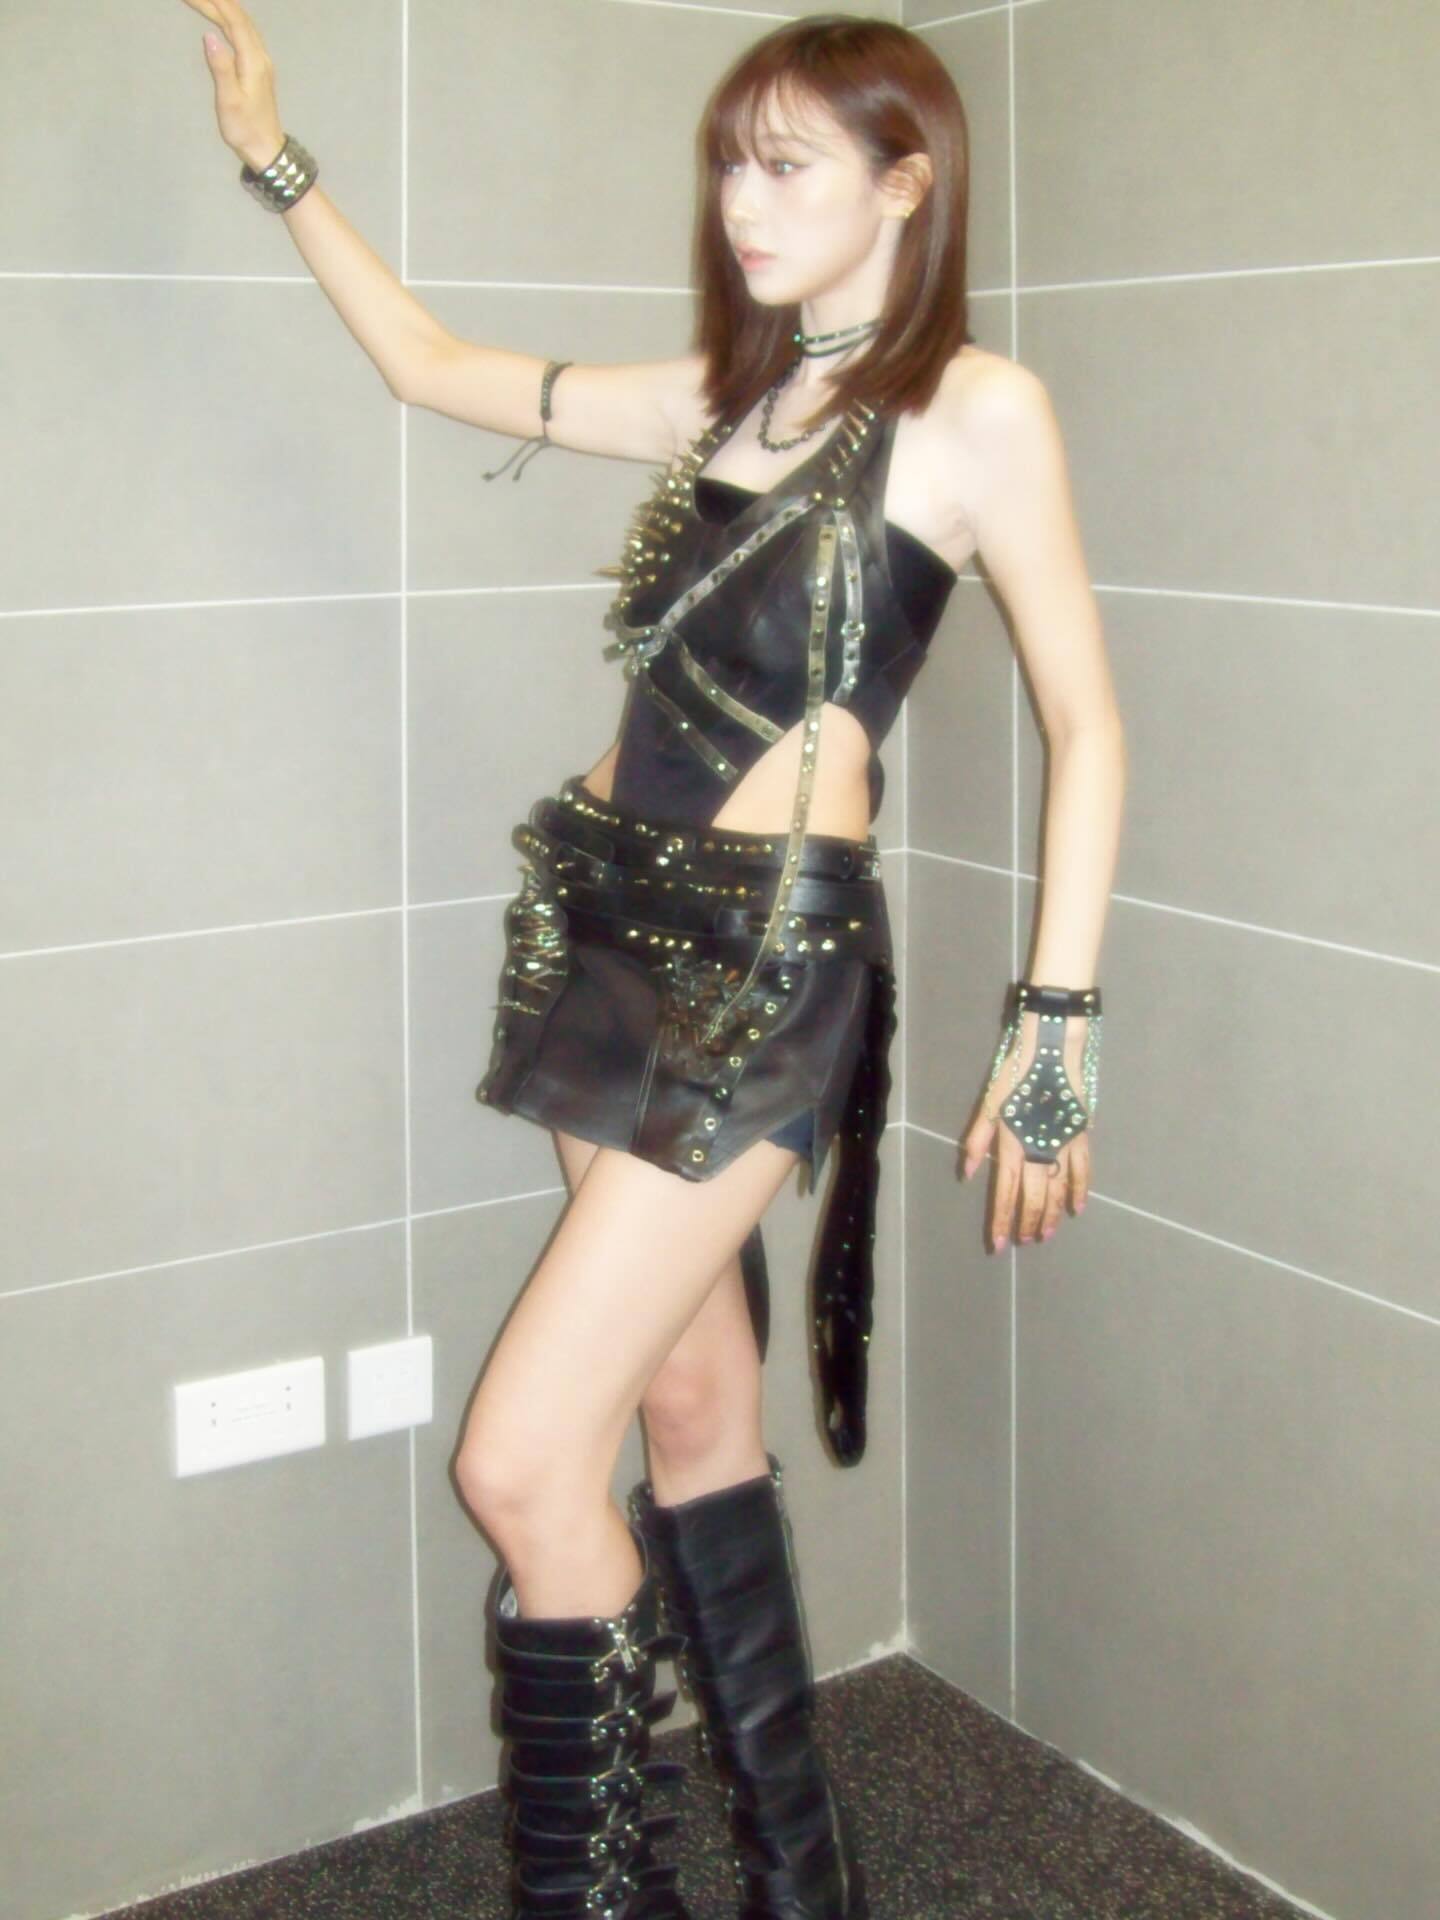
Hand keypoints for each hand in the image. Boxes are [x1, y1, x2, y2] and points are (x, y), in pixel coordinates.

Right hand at [181, 0, 285, 171]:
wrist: (266, 149)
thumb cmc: (245, 130)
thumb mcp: (229, 102)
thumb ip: (221, 68)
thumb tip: (209, 35)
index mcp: (253, 61)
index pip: (234, 21)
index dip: (214, 3)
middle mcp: (260, 56)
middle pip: (238, 17)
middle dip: (215, 1)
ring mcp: (260, 60)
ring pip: (242, 23)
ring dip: (222, 7)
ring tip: (201, 1)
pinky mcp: (257, 66)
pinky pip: (243, 32)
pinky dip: (228, 18)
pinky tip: (219, 16)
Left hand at [960, 1009, 1092, 1252]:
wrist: (1052, 1051)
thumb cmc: (1015, 1073)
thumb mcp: (989, 1104)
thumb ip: (978, 1141)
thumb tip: (968, 1174)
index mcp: (1013, 1146)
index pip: (1006, 1194)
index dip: (1002, 1221)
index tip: (999, 1245)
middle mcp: (1039, 1152)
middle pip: (1034, 1198)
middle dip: (1028, 1223)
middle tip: (1026, 1242)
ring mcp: (1064, 1146)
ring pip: (1059, 1191)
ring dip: (1052, 1215)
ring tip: (1046, 1234)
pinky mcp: (1081, 1136)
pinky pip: (1083, 1170)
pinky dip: (1081, 1190)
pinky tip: (1078, 1207)